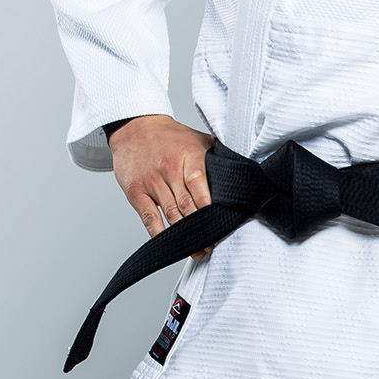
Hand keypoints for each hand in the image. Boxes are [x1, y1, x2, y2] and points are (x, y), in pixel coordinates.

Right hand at [108, 115, 214, 253]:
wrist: (135, 128)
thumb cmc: (171, 138)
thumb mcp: (198, 139)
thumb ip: (218, 157)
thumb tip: (243, 174)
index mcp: (188, 155)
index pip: (198, 181)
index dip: (207, 203)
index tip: (220, 220)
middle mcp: (168, 169)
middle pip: (186, 203)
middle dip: (201, 226)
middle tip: (214, 243)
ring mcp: (151, 182)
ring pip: (171, 213)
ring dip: (185, 235)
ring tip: (199, 249)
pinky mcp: (136, 192)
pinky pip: (149, 218)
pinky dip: (160, 234)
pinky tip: (171, 244)